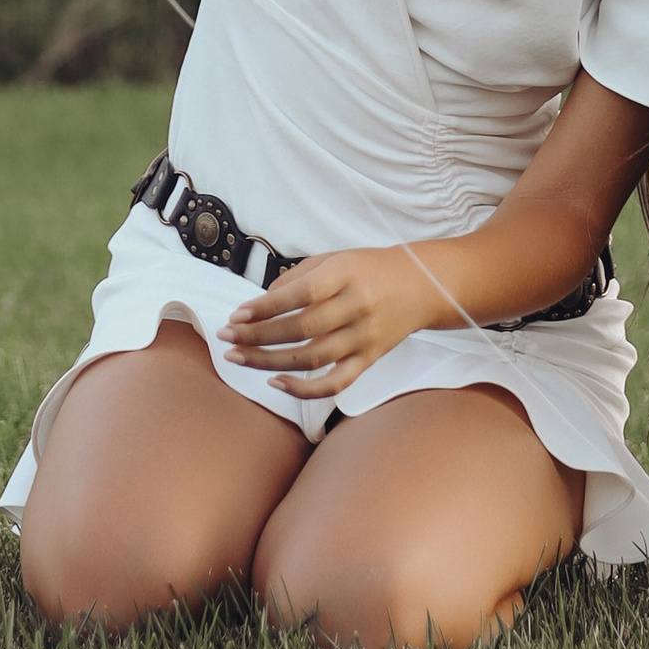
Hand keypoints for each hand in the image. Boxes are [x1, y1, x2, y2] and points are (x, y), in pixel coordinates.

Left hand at [219, 244, 442, 398]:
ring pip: (312, 358)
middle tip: (226, 338)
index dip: (265, 307)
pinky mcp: (369, 360)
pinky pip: (335, 382)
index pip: (300, 293)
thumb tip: (259, 304)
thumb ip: (297, 277)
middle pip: (302, 328)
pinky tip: (276, 383)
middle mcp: (357, 306)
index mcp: (346, 274)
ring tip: (238, 357)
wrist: (422, 286)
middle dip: (257, 336)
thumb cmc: (370, 269)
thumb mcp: (335, 259)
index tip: (236, 315)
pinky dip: (304, 389)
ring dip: (269, 361)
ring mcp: (364, 337)